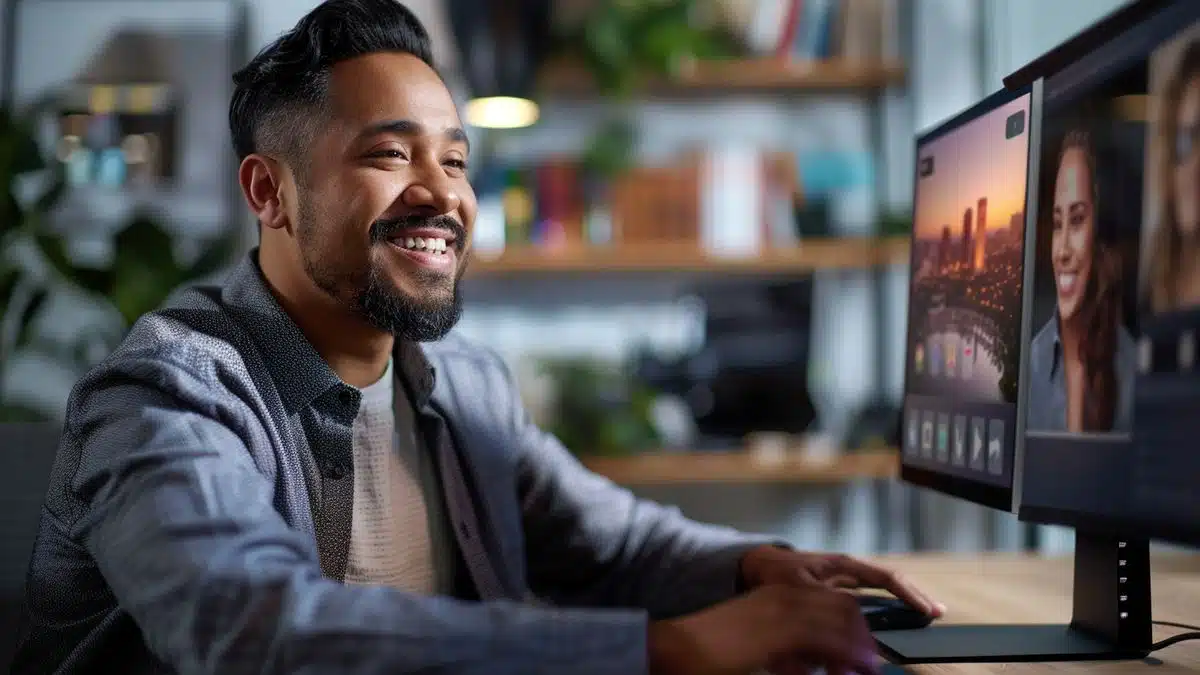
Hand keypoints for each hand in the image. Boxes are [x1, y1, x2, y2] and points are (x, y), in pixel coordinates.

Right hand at [647, 584, 880, 674]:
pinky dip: (846, 655)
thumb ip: (786, 645)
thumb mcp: (759, 640)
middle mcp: (785, 598)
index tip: (863, 651)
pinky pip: (827, 639)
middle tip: (871, 663)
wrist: (680, 647)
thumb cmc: (714, 650)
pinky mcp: (781, 630)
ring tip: (867, 669)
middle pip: (843, 607)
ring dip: (858, 647)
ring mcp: (784, 612)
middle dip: (862, 635)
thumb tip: (813, 661)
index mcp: (778, 596)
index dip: (854, 626)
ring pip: (840, 620)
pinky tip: (851, 669)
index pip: (832, 600)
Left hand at [739, 546, 945, 618]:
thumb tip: (845, 623)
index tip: (926, 609)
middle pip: (889, 583)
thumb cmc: (777, 572)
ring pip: (880, 594)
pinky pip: (864, 603)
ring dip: (899, 604)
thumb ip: (821, 604)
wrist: (757, 567)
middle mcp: (848, 572)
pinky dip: (878, 613)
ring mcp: (845, 582)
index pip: (885, 578)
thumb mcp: (798, 588)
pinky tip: (888, 625)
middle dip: (913, 597)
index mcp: (843, 566)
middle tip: (936, 613)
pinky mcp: (837, 594)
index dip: (908, 593)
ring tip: (923, 615)